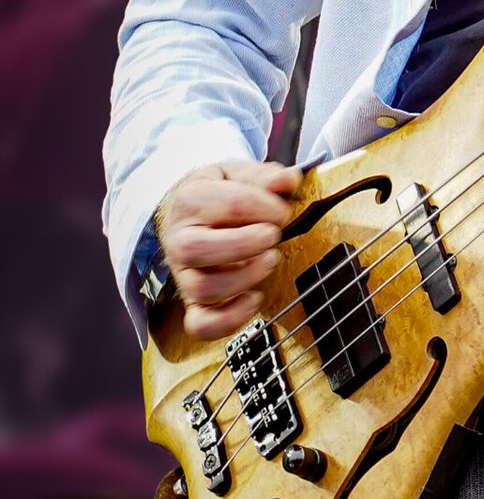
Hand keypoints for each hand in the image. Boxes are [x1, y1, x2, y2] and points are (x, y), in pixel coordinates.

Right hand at [155, 160, 299, 340]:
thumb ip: (265, 176)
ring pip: (202, 288)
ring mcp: (185, 274)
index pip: (230, 205)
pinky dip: (229, 320)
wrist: (190, 213)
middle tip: (273, 236)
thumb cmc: (219, 193)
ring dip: (245, 278)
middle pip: (197, 249)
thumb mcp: (238, 174)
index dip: (267, 208)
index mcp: (190, 202)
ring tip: (270, 260)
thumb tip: (289, 179)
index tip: (282, 210)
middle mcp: (180, 241)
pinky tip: (254, 300)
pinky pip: (201, 324)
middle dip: (246, 244)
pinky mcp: (194, 302)